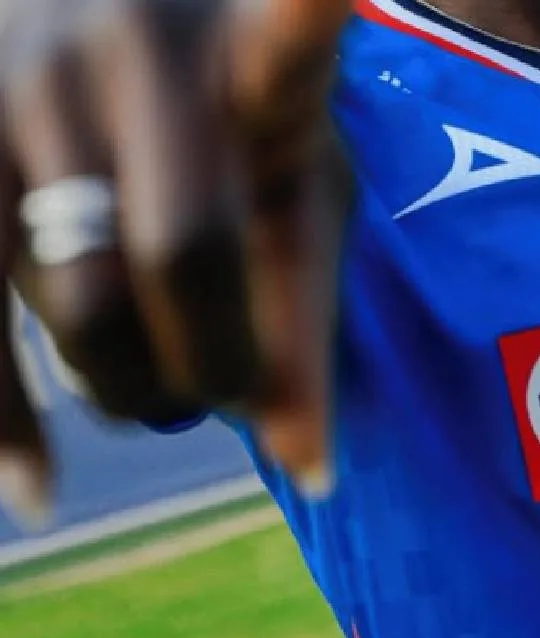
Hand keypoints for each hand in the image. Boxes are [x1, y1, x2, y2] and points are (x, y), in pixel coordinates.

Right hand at [0, 0, 351, 527]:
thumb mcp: (294, 197)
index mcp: (246, 56)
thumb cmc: (232, 138)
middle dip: (210, 364)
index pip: (289, 38)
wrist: (97, 37)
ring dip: (122, 383)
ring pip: (70, 299)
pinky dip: (5, 419)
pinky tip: (34, 489)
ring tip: (154, 389)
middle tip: (218, 391)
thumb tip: (310, 471)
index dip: (309, 12)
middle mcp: (128, 48)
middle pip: (182, 254)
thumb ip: (306, 319)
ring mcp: (16, 82)